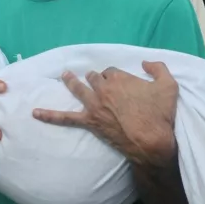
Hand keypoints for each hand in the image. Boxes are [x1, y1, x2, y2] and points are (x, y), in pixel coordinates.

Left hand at [33, 62, 177, 164]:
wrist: (151, 141)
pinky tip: (35, 113)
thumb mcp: (169, 86)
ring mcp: (94, 105)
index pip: (111, 71)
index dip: (114, 75)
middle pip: (95, 78)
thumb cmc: (160, 114)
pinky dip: (49, 115)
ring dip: (71, 81)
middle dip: (95, 77)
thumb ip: (159, 68)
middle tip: (95, 79)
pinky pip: (65, 118)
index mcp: (120, 78)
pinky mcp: (89, 122)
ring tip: (65, 75)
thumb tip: (146, 62)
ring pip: (79, 89)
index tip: (117, 80)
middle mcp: (104, 89)